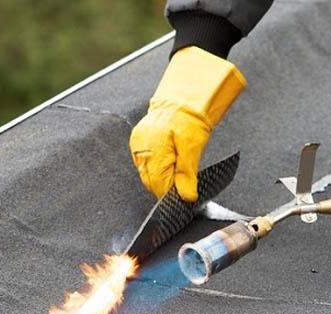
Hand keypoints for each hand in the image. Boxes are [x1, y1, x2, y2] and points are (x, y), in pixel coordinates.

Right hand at [130, 47, 245, 201]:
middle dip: (166, 187)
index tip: (184, 198)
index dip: (171, 194)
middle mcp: (140, 148)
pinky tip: (169, 165)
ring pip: (147, 175)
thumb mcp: (193, 147)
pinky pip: (146, 165)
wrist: (182, 98)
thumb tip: (186, 197)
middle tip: (184, 188)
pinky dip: (157, 169)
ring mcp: (137, 146)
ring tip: (178, 174)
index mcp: (153, 149)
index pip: (158, 184)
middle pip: (150, 182)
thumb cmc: (189, 119)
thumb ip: (187, 174)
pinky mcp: (138, 143)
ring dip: (162, 178)